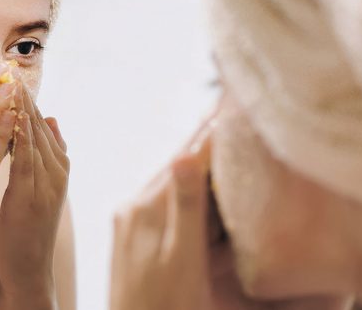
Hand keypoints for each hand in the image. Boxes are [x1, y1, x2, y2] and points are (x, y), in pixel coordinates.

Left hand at [0, 85, 69, 308]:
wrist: (29, 266)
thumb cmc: (26, 225)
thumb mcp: (37, 184)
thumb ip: (44, 153)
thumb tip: (51, 119)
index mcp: (57, 165)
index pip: (40, 123)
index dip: (26, 98)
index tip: (11, 74)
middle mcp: (56, 170)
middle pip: (39, 125)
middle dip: (23, 98)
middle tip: (8, 70)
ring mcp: (47, 184)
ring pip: (35, 139)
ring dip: (23, 111)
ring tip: (10, 85)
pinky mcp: (31, 198)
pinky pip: (25, 162)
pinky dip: (20, 139)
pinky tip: (11, 121)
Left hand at [110, 118, 349, 309]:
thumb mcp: (183, 262)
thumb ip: (186, 209)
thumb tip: (184, 155)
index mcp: (146, 209)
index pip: (186, 159)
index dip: (211, 131)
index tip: (231, 101)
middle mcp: (133, 208)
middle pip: (177, 165)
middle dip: (205, 138)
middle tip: (229, 106)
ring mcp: (130, 223)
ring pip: (172, 183)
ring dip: (196, 161)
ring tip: (219, 131)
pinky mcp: (133, 238)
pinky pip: (166, 203)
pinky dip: (188, 188)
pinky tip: (201, 181)